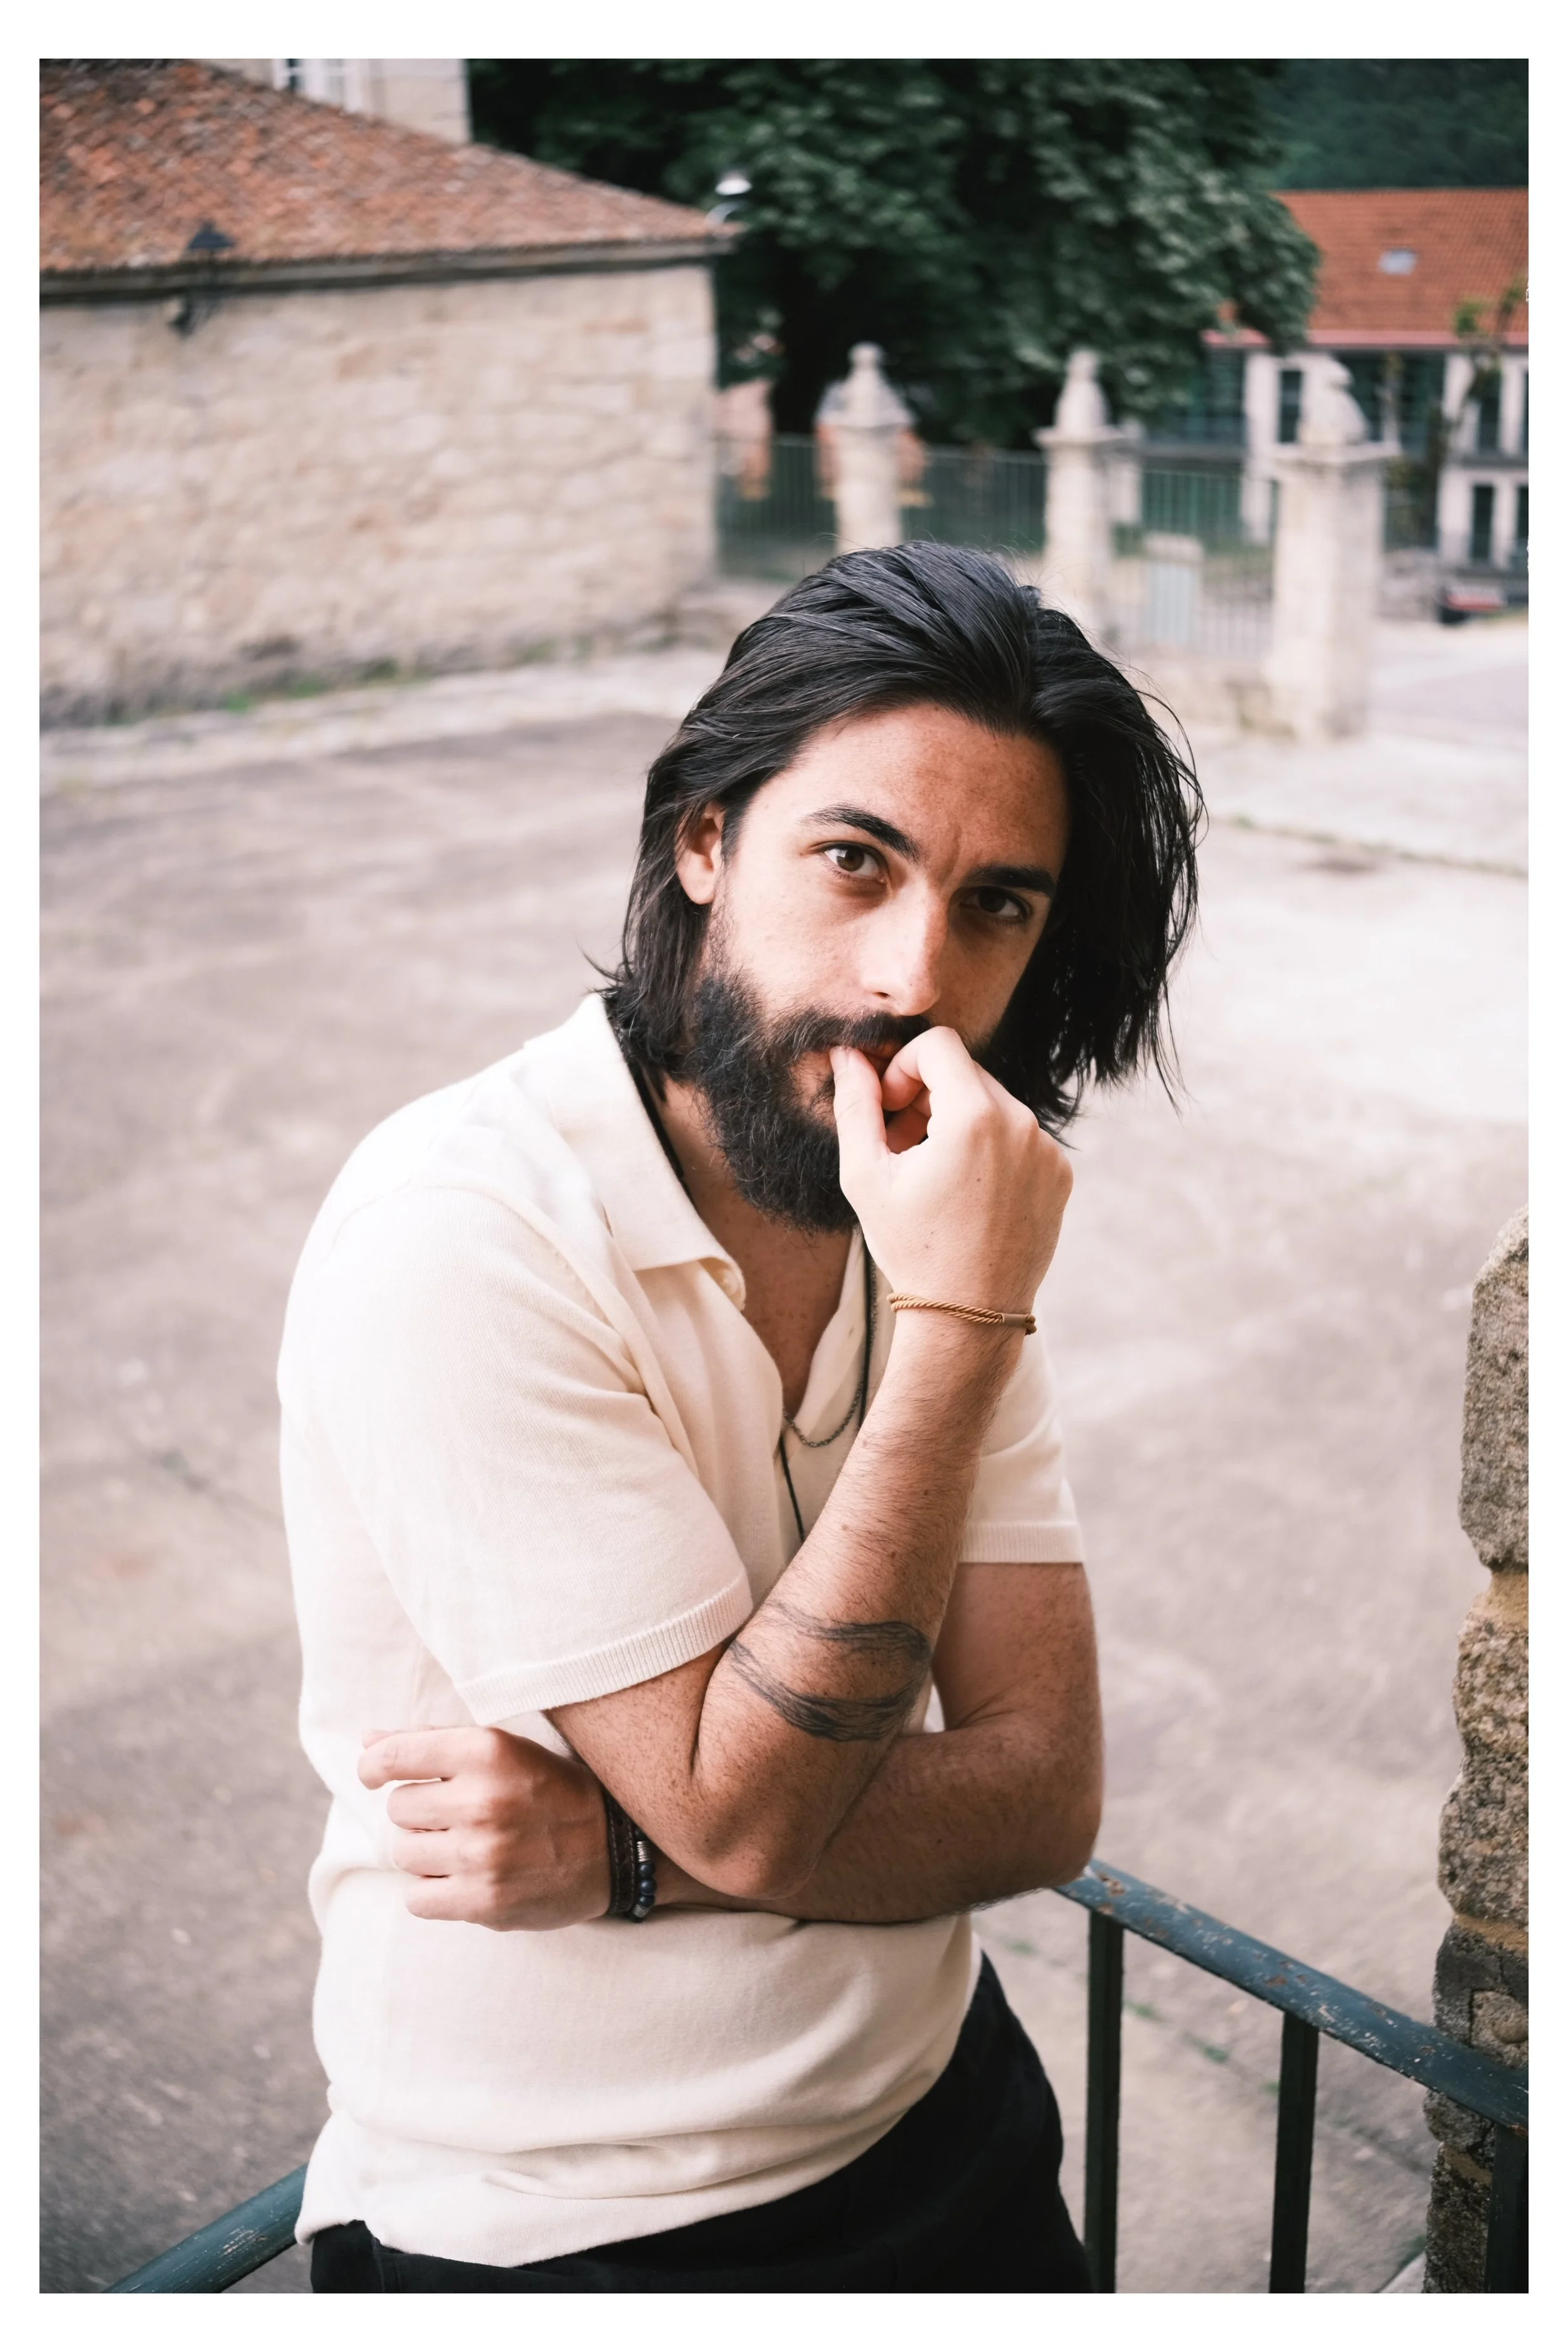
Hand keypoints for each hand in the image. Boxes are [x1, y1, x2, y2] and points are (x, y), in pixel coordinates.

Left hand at [358, 1725, 610, 1929]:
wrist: (614, 1846)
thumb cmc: (550, 1789)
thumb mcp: (502, 1749)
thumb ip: (433, 1742)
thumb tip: (366, 1742)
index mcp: (485, 1751)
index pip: (394, 1757)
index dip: (374, 1767)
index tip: (374, 1775)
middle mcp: (482, 1801)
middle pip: (397, 1809)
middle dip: (419, 1813)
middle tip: (456, 1815)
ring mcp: (483, 1856)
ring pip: (403, 1854)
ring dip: (424, 1852)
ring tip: (464, 1846)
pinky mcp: (485, 1902)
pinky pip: (416, 1899)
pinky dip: (432, 1891)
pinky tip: (463, 1878)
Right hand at [830, 1029, 1070, 1311]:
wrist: (969, 1316)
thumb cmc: (911, 1248)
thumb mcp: (866, 1176)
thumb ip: (855, 1105)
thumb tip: (846, 1053)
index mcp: (974, 1117)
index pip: (939, 1044)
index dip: (904, 1066)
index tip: (890, 1107)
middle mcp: (1022, 1124)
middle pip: (966, 1073)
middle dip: (928, 1095)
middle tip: (901, 1143)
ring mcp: (1047, 1150)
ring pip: (993, 1103)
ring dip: (958, 1122)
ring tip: (932, 1172)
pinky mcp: (1060, 1173)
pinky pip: (1020, 1135)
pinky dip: (990, 1148)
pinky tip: (967, 1191)